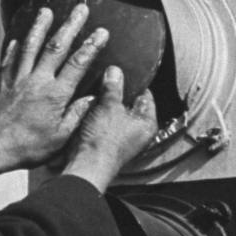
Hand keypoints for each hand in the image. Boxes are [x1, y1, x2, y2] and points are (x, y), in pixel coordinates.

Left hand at [0, 2, 109, 170]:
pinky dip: (14, 48)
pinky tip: (17, 38)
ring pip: (31, 47)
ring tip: (47, 11)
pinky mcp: (5, 85)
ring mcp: (19, 80)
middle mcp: (37, 81)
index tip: (101, 32)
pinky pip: (10, 61)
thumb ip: (77, 115)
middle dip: (70, 25)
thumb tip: (92, 98)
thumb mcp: (61, 137)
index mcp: (55, 94)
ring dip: (40, 27)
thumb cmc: (30, 147)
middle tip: (81, 9)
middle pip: (56, 47)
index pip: (77, 64)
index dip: (91, 46)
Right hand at [62, 65, 157, 192]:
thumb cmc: (104, 140)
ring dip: (107, 104)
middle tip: (106, 78)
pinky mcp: (110, 142)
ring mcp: (125, 138)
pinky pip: (107, 122)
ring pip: (117, 113)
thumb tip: (115, 71)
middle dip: (118, 92)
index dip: (134, 81)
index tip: (122, 70)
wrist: (87, 164)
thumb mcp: (109, 106)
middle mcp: (139, 132)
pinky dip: (101, 115)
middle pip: (130, 104)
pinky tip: (91, 107)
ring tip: (97, 92)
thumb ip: (113, 87)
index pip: (146, 95)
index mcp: (148, 123)